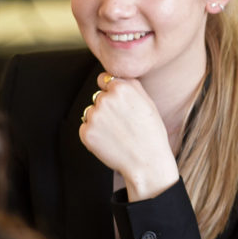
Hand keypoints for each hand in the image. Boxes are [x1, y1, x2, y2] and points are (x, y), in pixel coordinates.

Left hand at [79, 73, 179, 200]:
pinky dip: (95, 135)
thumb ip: (130, 85)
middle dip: (107, 108)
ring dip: (100, 121)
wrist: (147, 161)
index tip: (121, 104)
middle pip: (97, 97)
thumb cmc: (151, 132)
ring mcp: (94, 116)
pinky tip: (111, 142)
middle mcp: (105, 99)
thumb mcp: (148, 102)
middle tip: (123, 123)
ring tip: (118, 134)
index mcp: (121, 88)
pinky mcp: (86, 133)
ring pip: (91, 113)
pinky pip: (86, 128)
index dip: (111, 91)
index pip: (104, 80)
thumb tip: (114, 76)